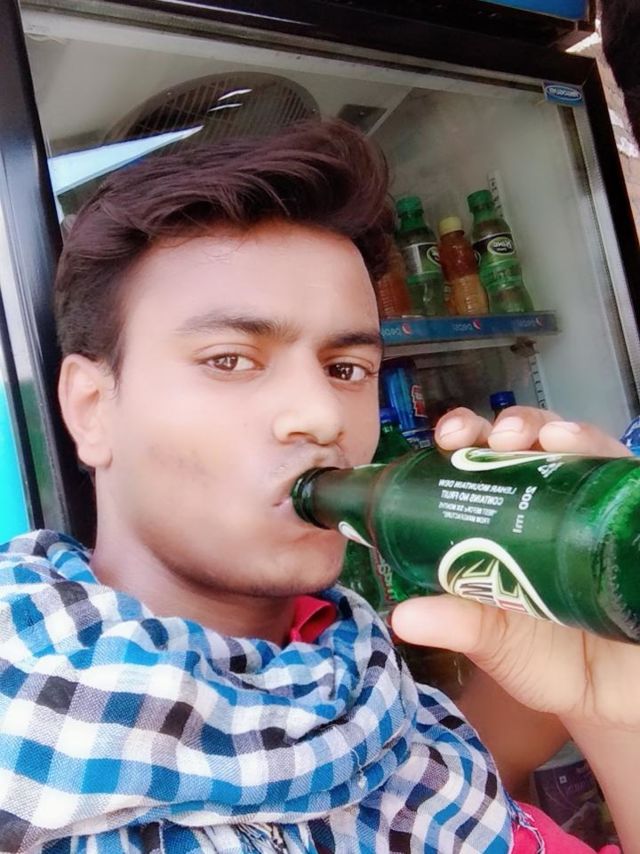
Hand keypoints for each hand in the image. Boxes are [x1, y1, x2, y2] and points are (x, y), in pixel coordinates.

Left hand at [391, 406, 638, 730]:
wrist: (612, 699)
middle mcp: (552, 500)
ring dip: (557, 431)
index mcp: (504, 518)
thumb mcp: (496, 640)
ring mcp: (596, 505)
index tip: (447, 438)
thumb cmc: (548, 659)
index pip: (481, 458)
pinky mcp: (634, 515)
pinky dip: (608, 458)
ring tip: (542, 439)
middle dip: (510, 426)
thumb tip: (400, 617)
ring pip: (581, 445)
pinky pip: (625, 475)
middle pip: (531, 441)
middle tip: (492, 438)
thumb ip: (456, 624)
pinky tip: (589, 453)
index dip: (464, 437)